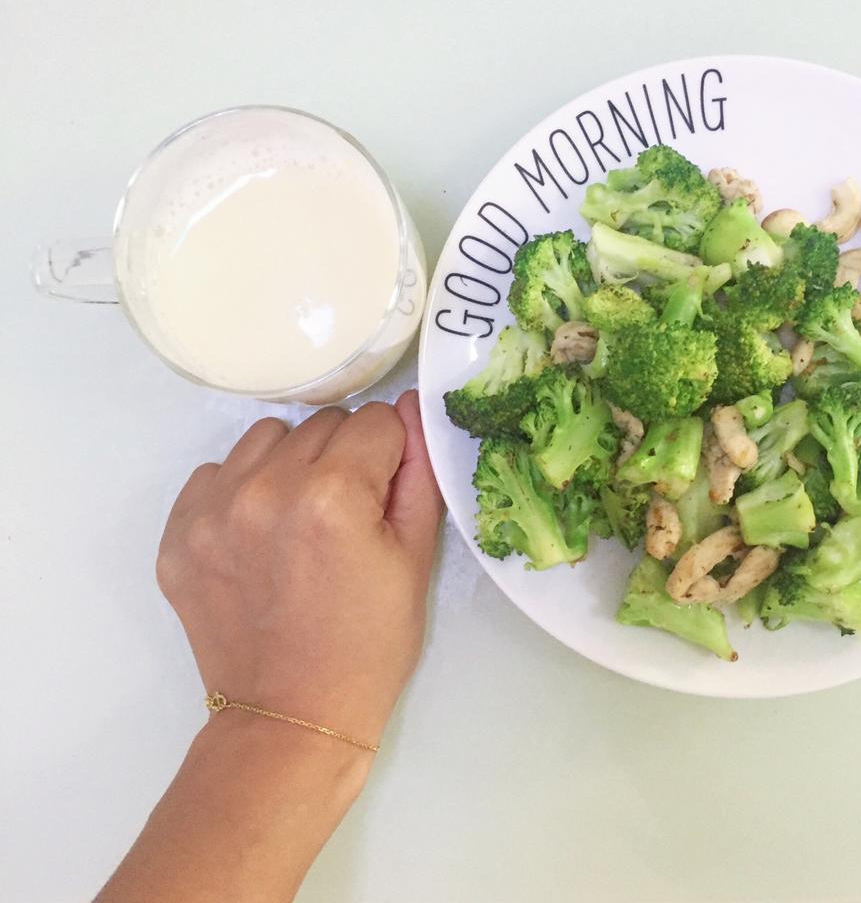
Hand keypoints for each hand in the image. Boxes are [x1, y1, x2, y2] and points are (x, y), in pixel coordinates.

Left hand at [156, 391, 443, 744]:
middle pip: (322, 424)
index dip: (391, 456)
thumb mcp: (415, 558)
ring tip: (299, 521)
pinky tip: (259, 537)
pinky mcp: (177, 533)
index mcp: (332, 495)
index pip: (375, 421)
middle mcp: (265, 488)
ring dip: (291, 464)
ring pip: (267, 437)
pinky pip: (216, 471)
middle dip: (345, 457)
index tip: (385, 498)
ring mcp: (212, 511)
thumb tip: (411, 406)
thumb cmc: (369, 644)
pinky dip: (243, 489)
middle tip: (346, 518)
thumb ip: (418, 471)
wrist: (291, 720)